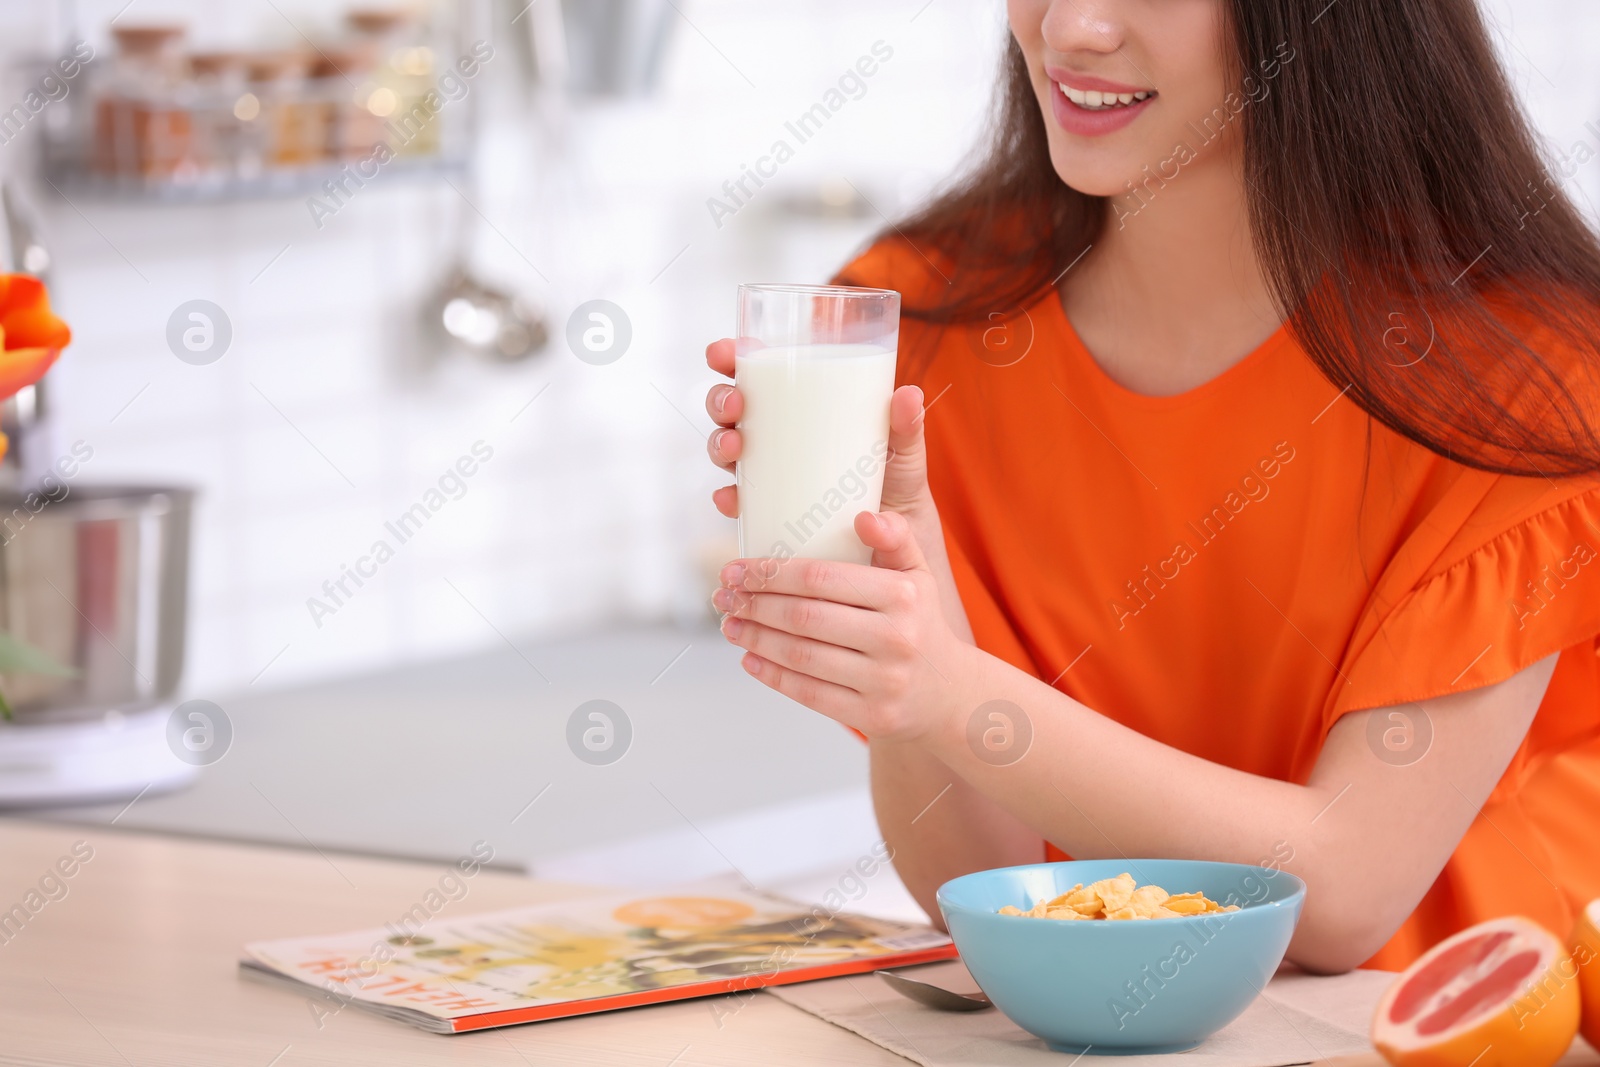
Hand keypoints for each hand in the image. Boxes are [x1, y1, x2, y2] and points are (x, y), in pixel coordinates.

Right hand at [703, 338, 935, 523]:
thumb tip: (909, 395)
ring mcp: (768, 472)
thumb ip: (906, 423)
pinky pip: (737, 502)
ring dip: (719, 444)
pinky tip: (732, 499)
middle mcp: (775, 434)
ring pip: (726, 449)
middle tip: (736, 404)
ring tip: (736, 447)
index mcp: (800, 404)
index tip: (724, 353)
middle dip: (720, 399)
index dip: (729, 358)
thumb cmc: (895, 477)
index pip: (755, 372)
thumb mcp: (902, 447)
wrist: (896, 535)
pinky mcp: (769, 509)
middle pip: (730, 407)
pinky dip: (728, 498)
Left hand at [711, 509, 970, 742]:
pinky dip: (773, 676)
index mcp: (903, 595)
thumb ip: (895, 538)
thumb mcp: (917, 575)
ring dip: (755, 639)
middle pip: (805, 618)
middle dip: (755, 605)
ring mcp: (885, 681)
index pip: (822, 578)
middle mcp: (897, 638)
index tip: (736, 568)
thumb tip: (864, 516)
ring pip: (802, 657)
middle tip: (723, 597)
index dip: (771, 573)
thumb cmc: (919, 624)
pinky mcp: (873, 716)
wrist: (949, 694)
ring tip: (730, 625)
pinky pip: (810, 694)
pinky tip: (749, 659)